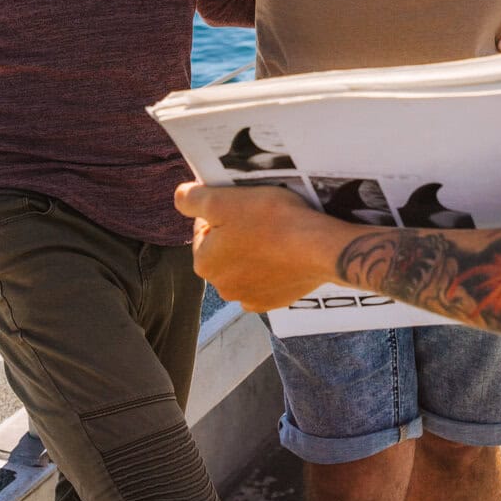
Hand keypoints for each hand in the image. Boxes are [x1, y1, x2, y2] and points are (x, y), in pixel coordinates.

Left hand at [177, 181, 344, 312]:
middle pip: (224, 250)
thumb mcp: (224, 200)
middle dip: (237, 234)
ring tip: (275, 233)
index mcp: (204, 263)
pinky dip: (272, 268)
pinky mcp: (274, 302)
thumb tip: (180, 198)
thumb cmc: (272, 221)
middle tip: (260, 217)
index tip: (244, 205)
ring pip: (245, 266)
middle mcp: (221, 287)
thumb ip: (192, 199)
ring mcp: (250, 298)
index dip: (223, 212)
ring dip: (254, 251)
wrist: (320, 248)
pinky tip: (285, 254)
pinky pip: (266, 280)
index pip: (204, 229)